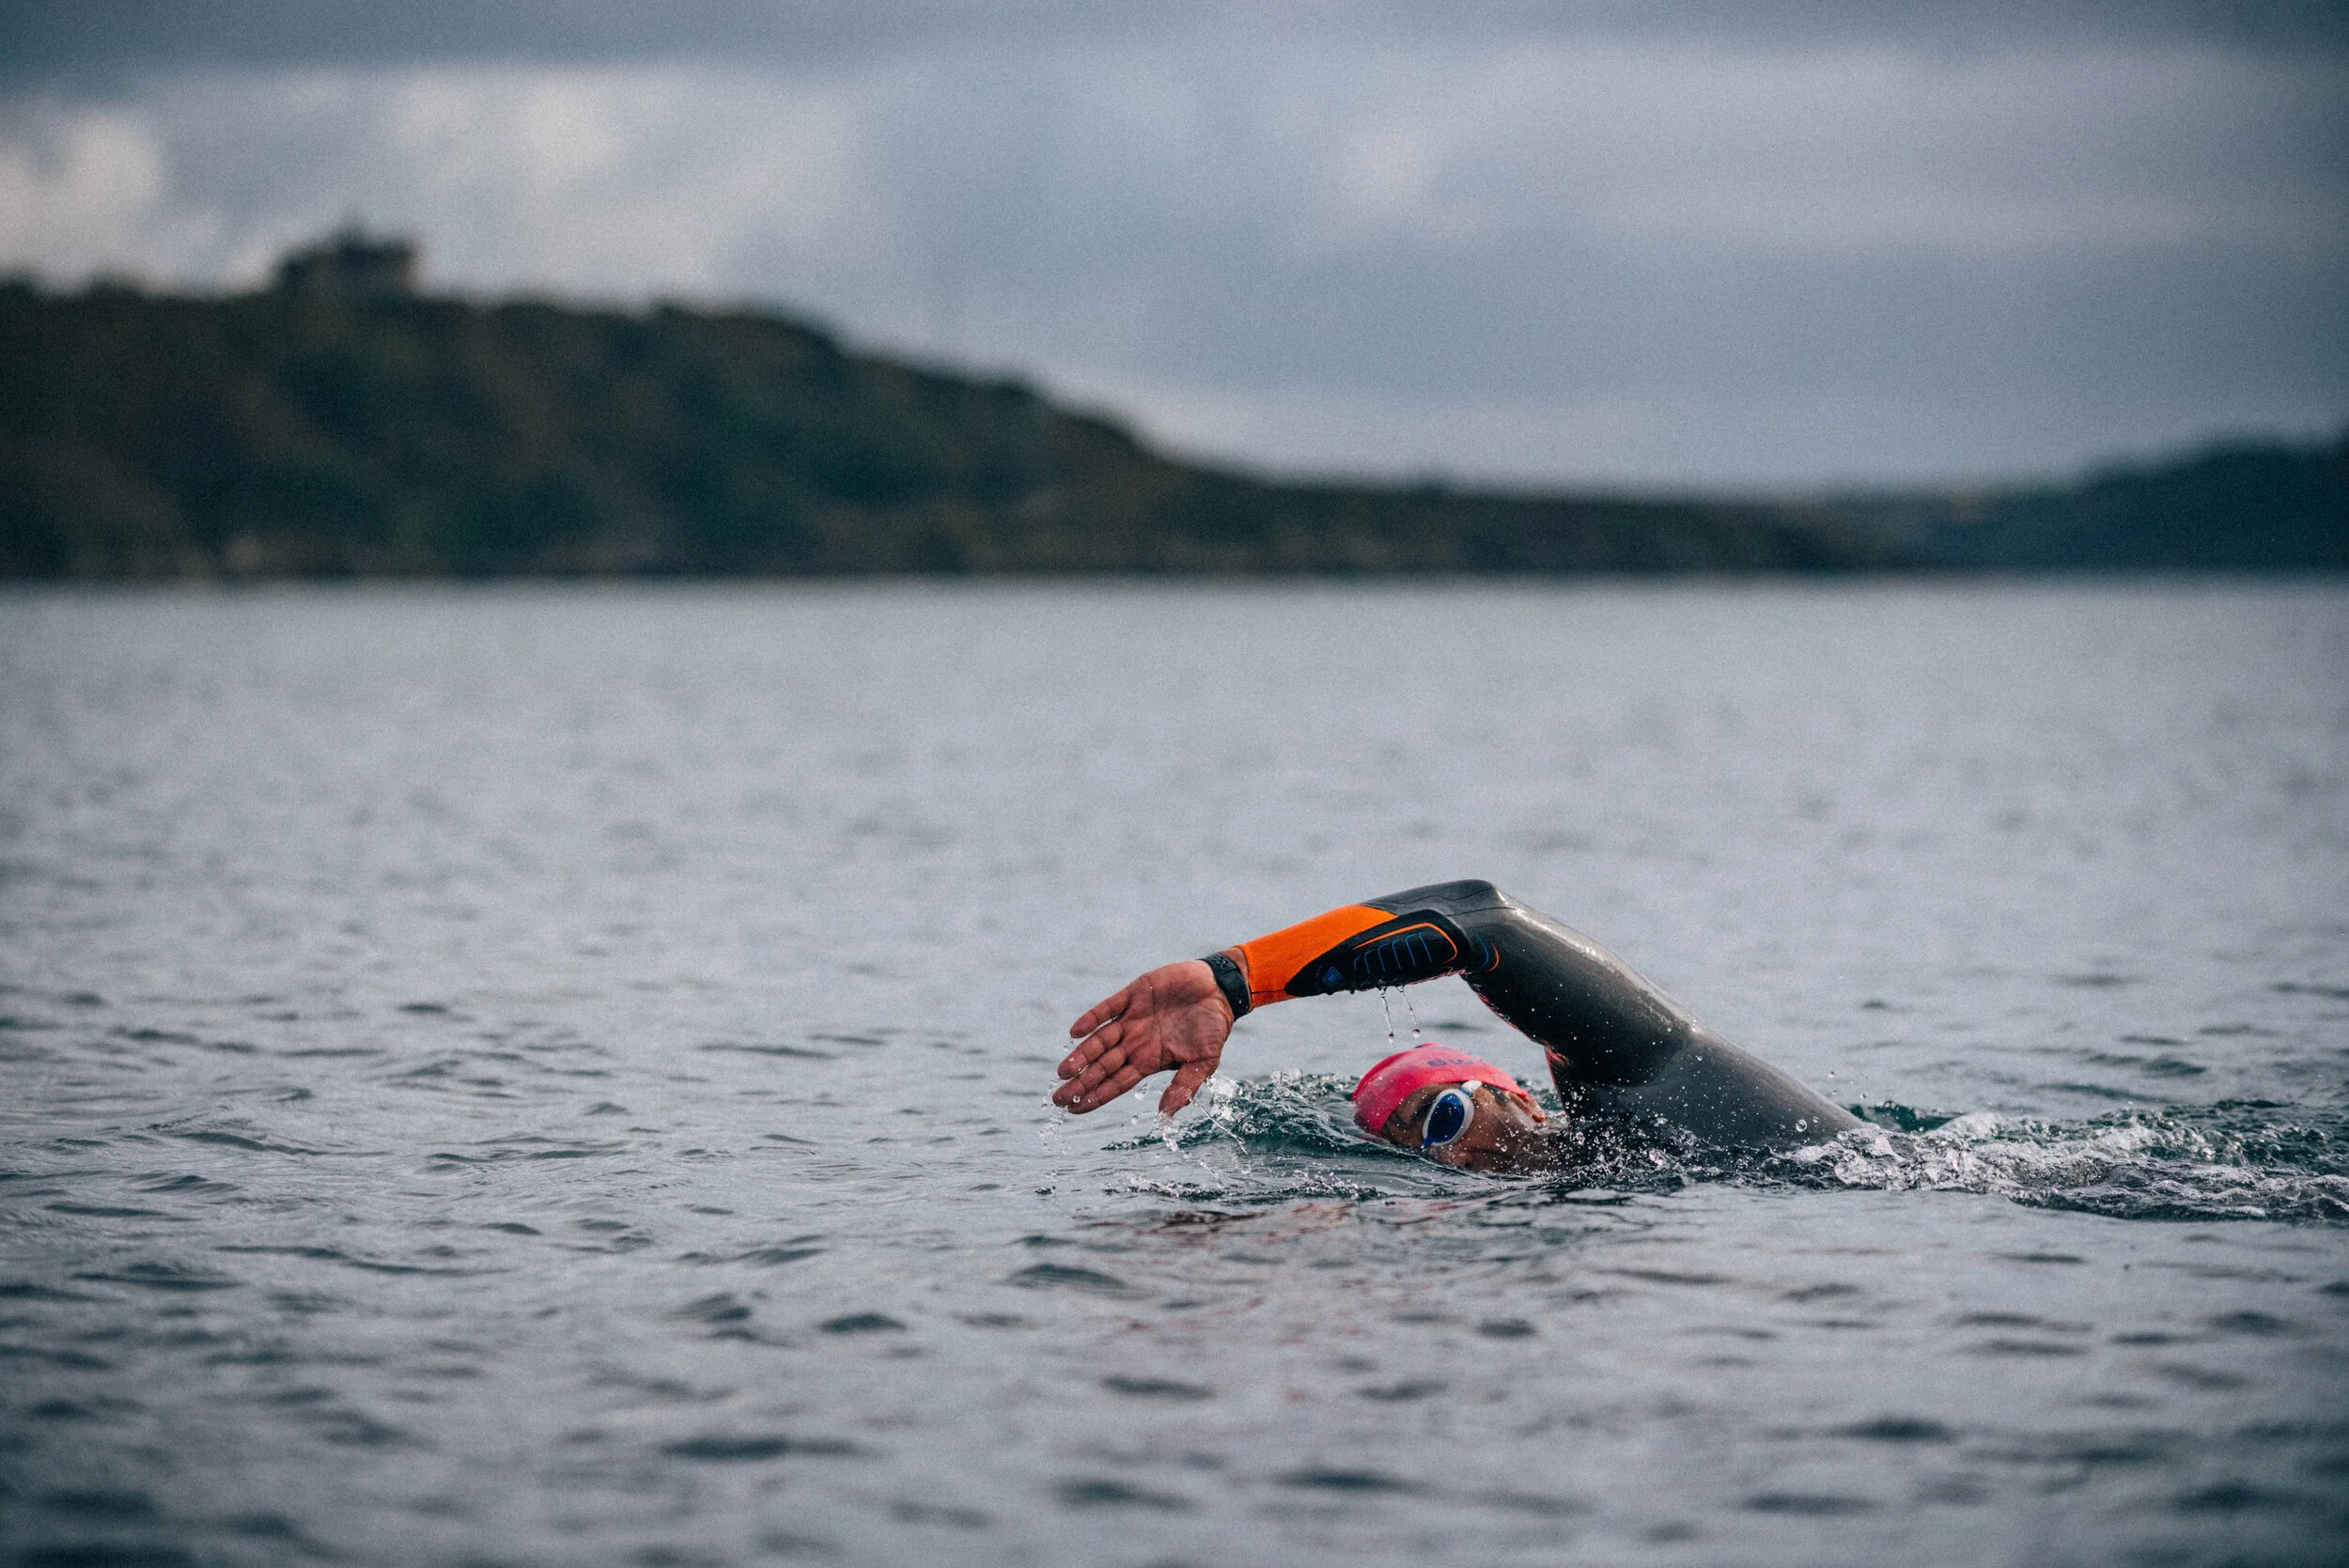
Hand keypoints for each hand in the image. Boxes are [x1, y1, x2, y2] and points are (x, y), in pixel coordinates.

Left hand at [1055, 958, 1235, 1114]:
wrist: (1220, 990)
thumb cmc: (1214, 1029)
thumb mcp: (1204, 1063)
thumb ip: (1184, 1087)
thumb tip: (1165, 1115)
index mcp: (1149, 1060)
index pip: (1117, 1083)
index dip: (1096, 1096)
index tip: (1074, 1109)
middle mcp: (1135, 1042)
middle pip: (1102, 1066)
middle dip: (1081, 1082)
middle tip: (1057, 1098)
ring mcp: (1133, 1019)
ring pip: (1100, 1040)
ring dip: (1081, 1055)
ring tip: (1063, 1071)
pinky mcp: (1134, 995)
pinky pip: (1107, 1008)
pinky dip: (1091, 1019)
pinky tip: (1075, 1032)